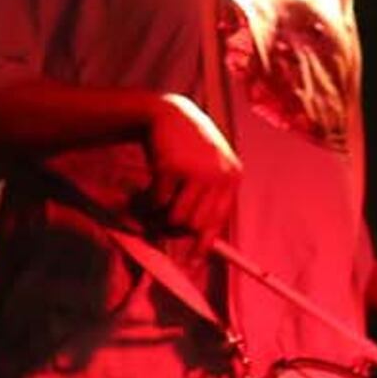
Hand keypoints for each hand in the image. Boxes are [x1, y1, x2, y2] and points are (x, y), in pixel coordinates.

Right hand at [133, 93, 241, 242]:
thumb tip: (197, 239)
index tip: (191, 262)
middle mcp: (220, 176)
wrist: (169, 115)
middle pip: (194, 226)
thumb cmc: (187, 149)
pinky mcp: (172, 169)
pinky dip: (147, 202)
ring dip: (158, 217)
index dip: (203, 244)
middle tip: (158, 222)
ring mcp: (197, 172)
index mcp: (232, 178)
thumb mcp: (207, 169)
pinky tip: (144, 189)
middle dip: (173, 229)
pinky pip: (158, 203)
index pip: (219, 220)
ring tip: (151, 204)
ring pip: (175, 218)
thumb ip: (207, 198)